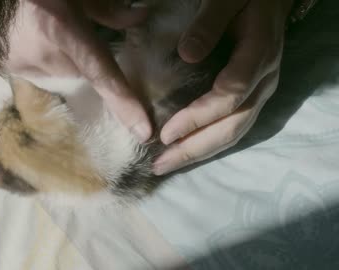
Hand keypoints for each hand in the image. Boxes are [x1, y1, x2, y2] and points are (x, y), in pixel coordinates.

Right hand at [6, 0, 151, 141]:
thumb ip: (106, 8)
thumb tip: (141, 17)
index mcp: (62, 29)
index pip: (101, 74)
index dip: (124, 102)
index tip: (143, 131)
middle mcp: (41, 55)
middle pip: (80, 72)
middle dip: (81, 57)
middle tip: (66, 29)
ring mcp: (18, 65)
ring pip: (58, 73)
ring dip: (58, 57)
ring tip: (45, 29)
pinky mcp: (5, 68)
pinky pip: (36, 72)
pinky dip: (40, 57)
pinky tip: (29, 36)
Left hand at [154, 0, 293, 174]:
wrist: (271, 0)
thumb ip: (209, 23)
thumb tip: (187, 55)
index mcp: (258, 55)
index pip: (229, 96)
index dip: (198, 117)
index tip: (166, 133)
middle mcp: (264, 80)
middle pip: (232, 125)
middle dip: (195, 148)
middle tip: (161, 165)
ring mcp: (262, 91)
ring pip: (235, 132)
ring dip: (201, 152)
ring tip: (168, 165)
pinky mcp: (254, 97)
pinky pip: (235, 127)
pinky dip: (210, 143)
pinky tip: (187, 151)